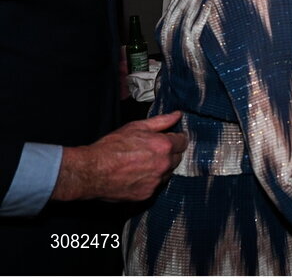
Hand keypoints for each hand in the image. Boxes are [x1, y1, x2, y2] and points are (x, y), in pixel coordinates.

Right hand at [52, 112, 187, 202]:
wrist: (91, 171)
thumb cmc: (111, 147)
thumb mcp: (136, 127)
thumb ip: (161, 121)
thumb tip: (177, 115)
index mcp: (163, 146)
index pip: (183, 142)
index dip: (177, 139)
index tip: (170, 139)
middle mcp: (163, 165)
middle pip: (177, 158)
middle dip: (169, 154)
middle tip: (153, 151)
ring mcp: (156, 181)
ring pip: (168, 173)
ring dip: (161, 168)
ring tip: (143, 164)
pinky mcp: (147, 194)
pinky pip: (156, 186)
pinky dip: (150, 181)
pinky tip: (138, 175)